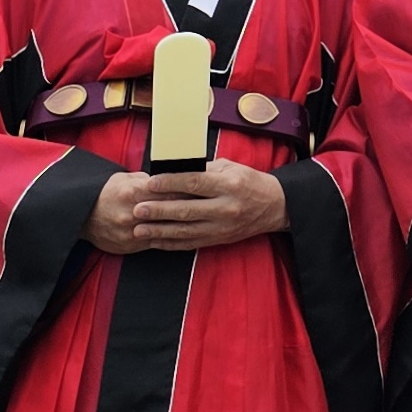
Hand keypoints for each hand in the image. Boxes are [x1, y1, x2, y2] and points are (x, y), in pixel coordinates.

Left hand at [90, 162, 288, 254]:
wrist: (275, 207)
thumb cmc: (249, 181)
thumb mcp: (230, 168)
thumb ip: (204, 170)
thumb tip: (174, 169)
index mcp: (229, 185)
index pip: (195, 183)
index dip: (171, 183)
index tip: (150, 183)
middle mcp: (225, 207)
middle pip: (186, 210)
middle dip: (159, 211)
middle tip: (137, 209)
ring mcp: (222, 227)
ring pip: (185, 231)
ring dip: (159, 231)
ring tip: (139, 229)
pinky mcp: (219, 240)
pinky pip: (191, 244)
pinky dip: (171, 244)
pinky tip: (154, 241)